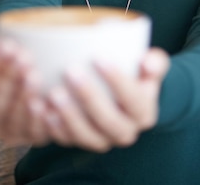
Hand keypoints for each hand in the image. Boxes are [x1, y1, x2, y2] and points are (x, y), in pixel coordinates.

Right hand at [0, 39, 50, 146]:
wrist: (22, 86)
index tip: (5, 46)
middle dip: (9, 77)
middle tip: (22, 56)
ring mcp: (8, 134)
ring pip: (14, 118)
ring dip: (24, 94)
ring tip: (33, 73)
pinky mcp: (31, 136)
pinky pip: (34, 130)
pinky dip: (38, 116)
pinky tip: (43, 99)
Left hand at [43, 48, 169, 152]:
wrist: (125, 98)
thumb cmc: (136, 74)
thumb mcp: (150, 65)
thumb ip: (155, 60)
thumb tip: (149, 61)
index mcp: (144, 112)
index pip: (134, 99)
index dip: (118, 80)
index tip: (100, 57)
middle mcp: (126, 131)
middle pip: (109, 121)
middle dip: (89, 96)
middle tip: (71, 71)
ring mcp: (103, 140)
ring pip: (88, 136)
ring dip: (70, 116)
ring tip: (53, 92)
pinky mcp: (82, 142)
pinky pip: (68, 141)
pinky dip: (55, 128)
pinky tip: (44, 111)